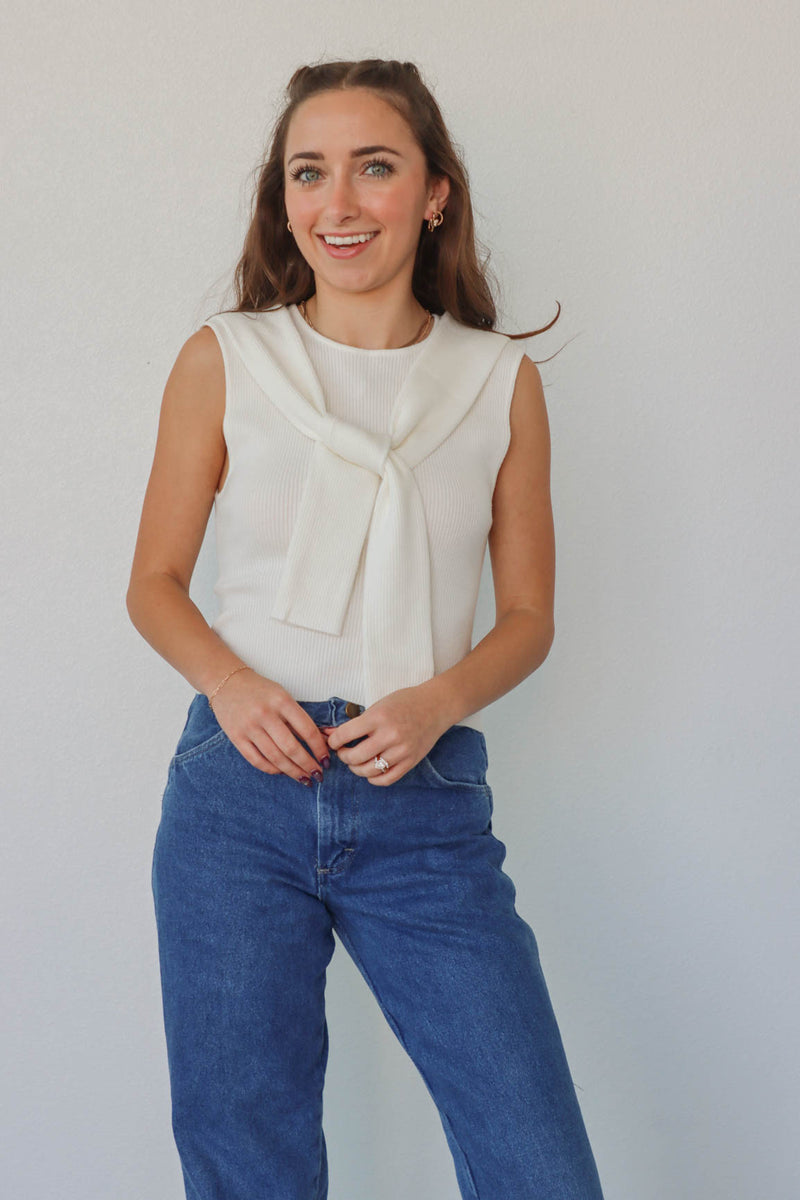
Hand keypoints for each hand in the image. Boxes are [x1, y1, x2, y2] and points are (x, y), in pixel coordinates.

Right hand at [208, 669, 330, 784]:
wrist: (226, 682)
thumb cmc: (261, 690)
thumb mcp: (282, 696)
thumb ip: (297, 717)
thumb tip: (319, 742)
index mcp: (281, 701)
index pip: (307, 730)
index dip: (319, 749)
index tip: (326, 759)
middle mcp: (265, 714)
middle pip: (291, 748)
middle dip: (308, 765)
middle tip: (318, 775)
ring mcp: (249, 727)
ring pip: (275, 757)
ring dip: (292, 771)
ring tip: (304, 778)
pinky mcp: (236, 737)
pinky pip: (256, 760)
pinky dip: (271, 769)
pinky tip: (282, 771)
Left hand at [320, 686, 452, 785]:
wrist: (435, 706)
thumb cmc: (405, 702)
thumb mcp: (378, 706)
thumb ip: (357, 722)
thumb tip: (330, 734)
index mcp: (379, 717)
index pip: (345, 735)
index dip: (334, 741)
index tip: (333, 742)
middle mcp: (390, 735)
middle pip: (355, 757)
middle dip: (344, 757)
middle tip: (344, 752)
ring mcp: (402, 751)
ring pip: (369, 771)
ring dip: (356, 769)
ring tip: (356, 762)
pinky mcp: (411, 762)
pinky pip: (386, 779)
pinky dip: (373, 779)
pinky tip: (370, 772)